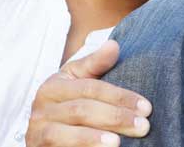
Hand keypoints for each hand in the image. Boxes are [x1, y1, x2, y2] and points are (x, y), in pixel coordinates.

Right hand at [25, 40, 151, 145]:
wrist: (42, 137)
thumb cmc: (65, 107)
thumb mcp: (76, 82)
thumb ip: (95, 65)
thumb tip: (114, 45)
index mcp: (53, 86)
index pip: (90, 88)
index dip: (119, 96)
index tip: (146, 107)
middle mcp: (42, 108)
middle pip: (82, 110)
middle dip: (115, 117)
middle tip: (143, 126)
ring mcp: (38, 132)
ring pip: (68, 134)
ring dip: (94, 138)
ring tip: (119, 142)